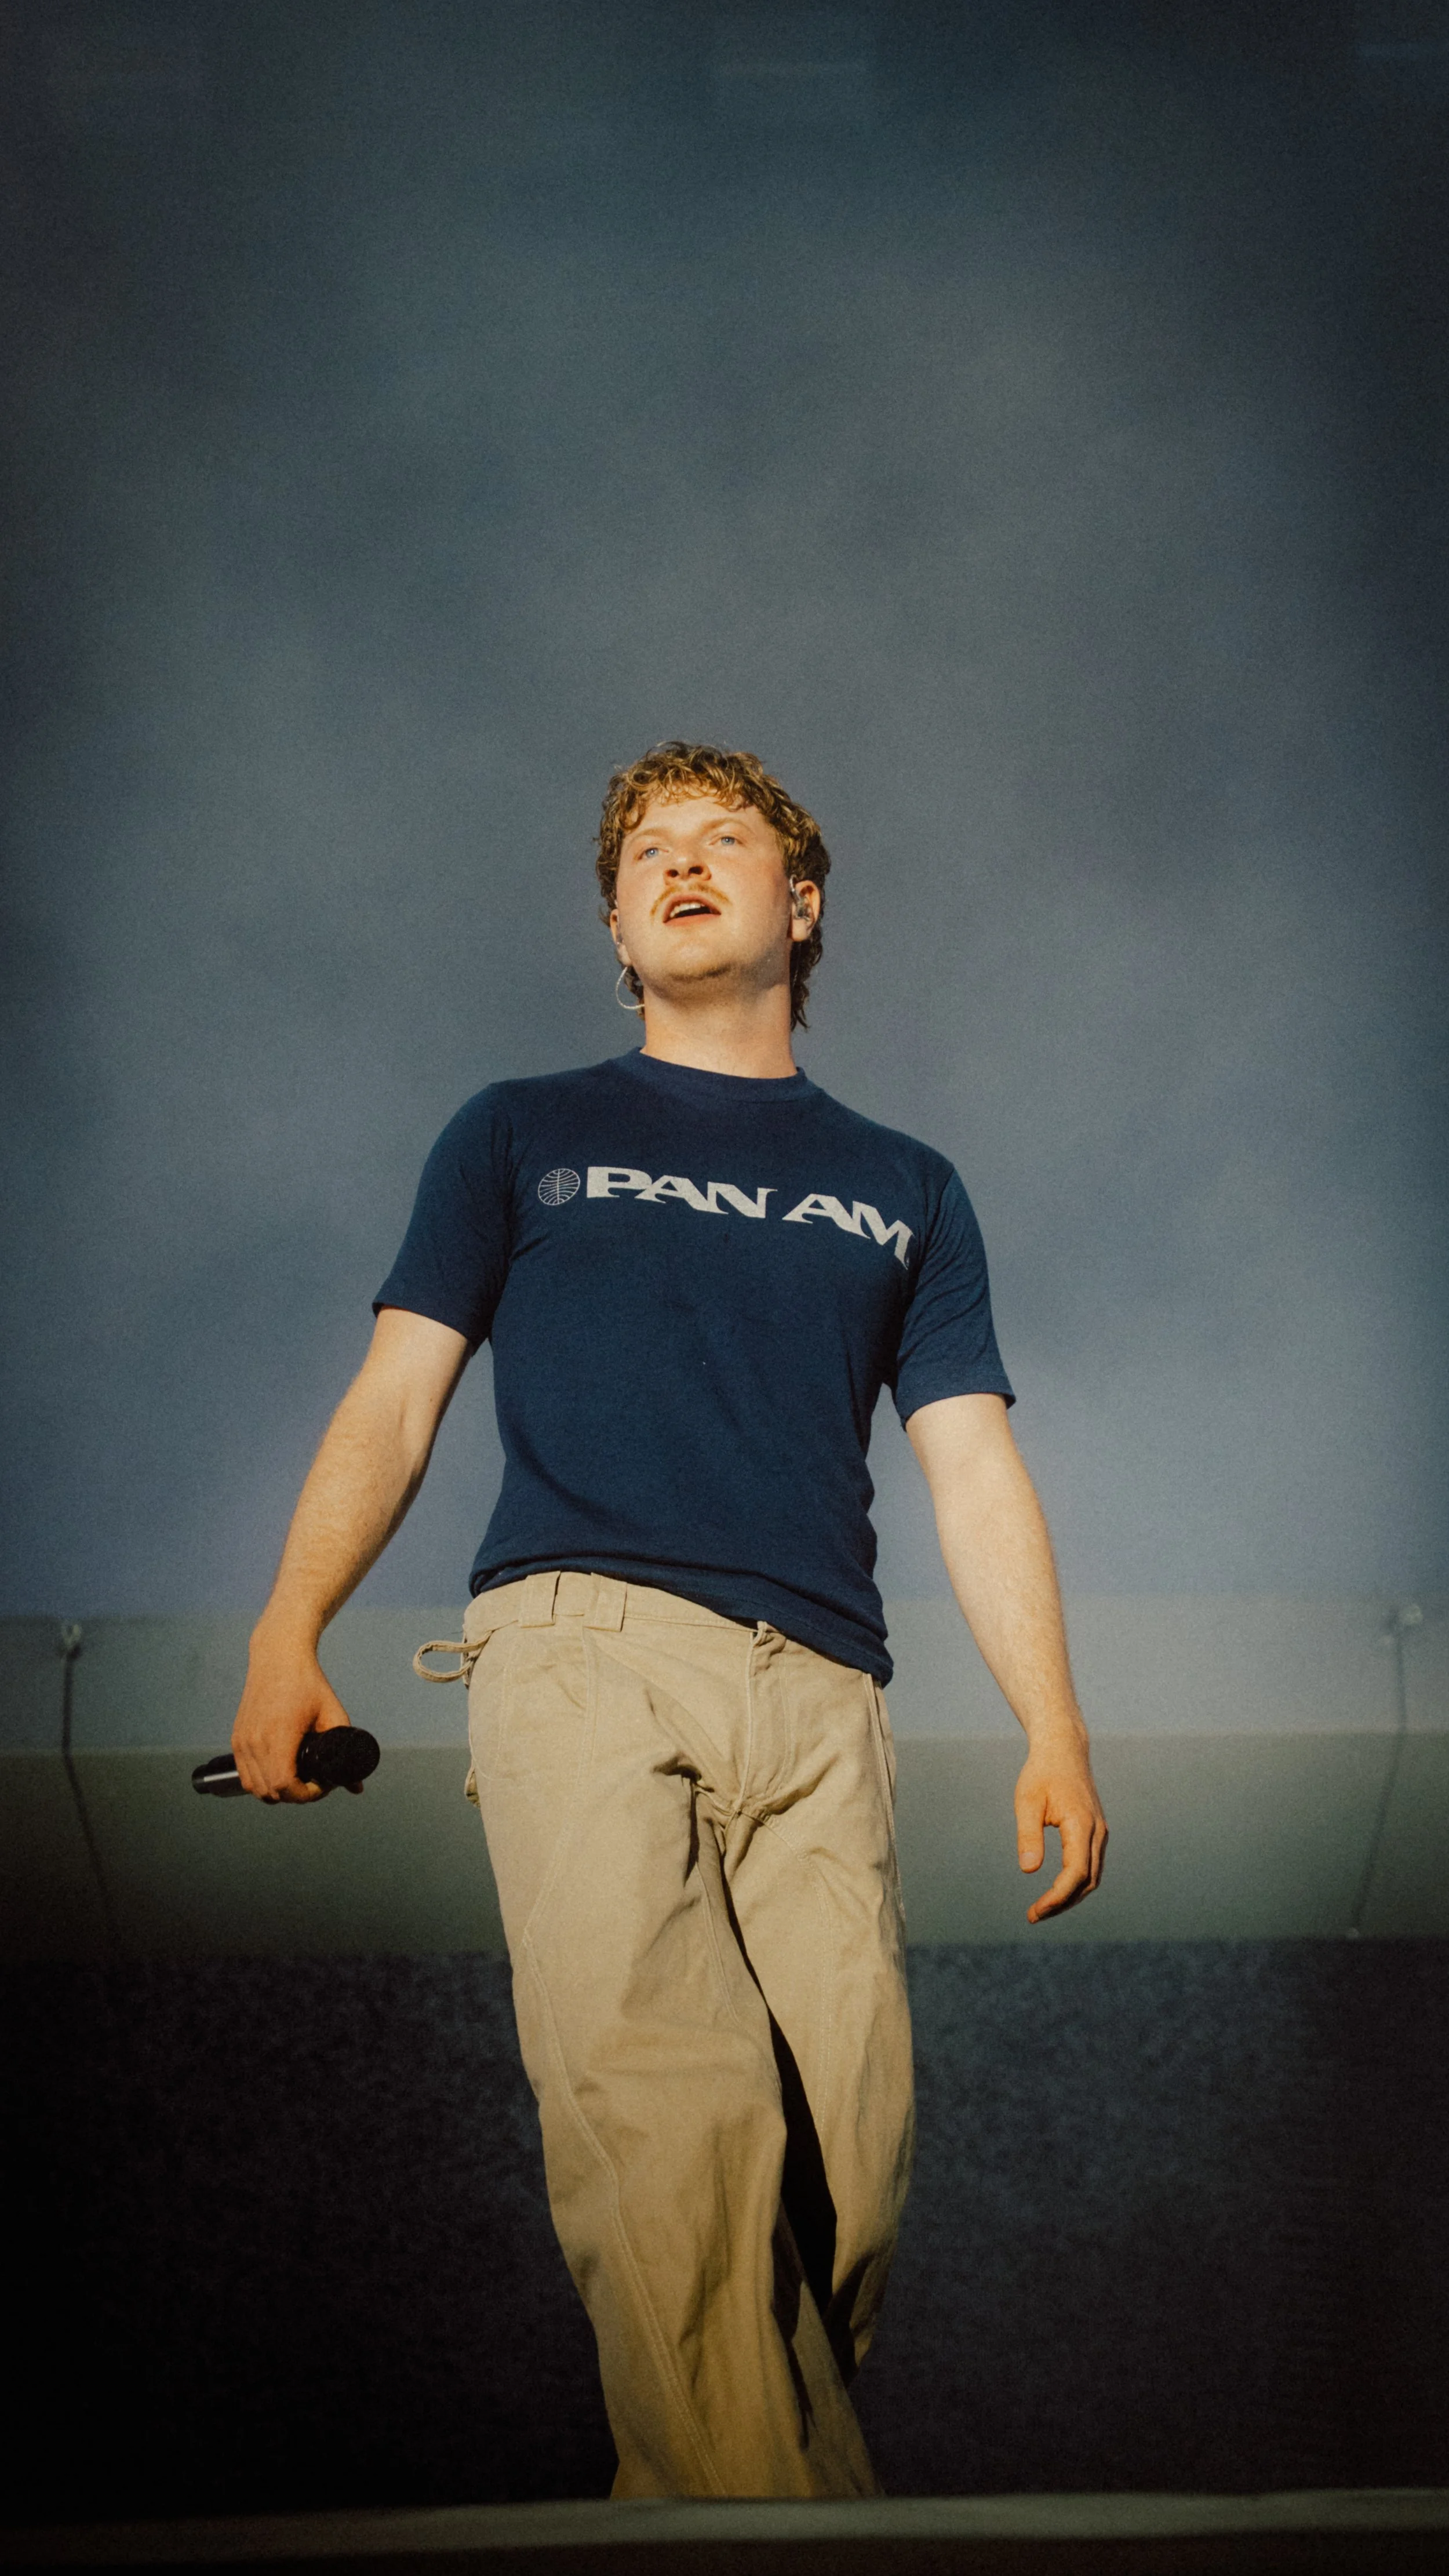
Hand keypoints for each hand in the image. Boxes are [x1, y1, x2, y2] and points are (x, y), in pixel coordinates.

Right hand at [232, 1628, 356, 1803]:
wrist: (278, 1656)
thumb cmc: (308, 1683)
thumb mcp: (332, 1713)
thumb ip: (345, 1749)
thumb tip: (357, 1787)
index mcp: (278, 1736)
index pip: (284, 1785)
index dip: (306, 1795)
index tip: (322, 1785)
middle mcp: (254, 1742)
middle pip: (270, 1793)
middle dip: (295, 1795)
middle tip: (315, 1782)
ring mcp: (242, 1741)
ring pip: (254, 1788)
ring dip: (277, 1791)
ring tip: (299, 1777)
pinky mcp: (237, 1738)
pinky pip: (245, 1774)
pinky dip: (262, 1780)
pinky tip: (280, 1771)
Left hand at [1015, 1735, 1107, 1922]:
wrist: (1063, 1750)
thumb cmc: (1041, 1773)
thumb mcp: (1027, 1801)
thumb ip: (1028, 1835)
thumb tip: (1028, 1870)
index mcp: (1081, 1824)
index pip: (1076, 1873)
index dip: (1057, 1897)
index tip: (1035, 1911)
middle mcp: (1097, 1831)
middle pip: (1087, 1881)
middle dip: (1062, 1903)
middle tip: (1034, 1915)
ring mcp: (1099, 1832)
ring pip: (1092, 1876)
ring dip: (1070, 1896)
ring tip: (1042, 1908)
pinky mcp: (1096, 1831)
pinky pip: (1091, 1865)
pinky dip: (1076, 1883)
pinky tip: (1056, 1890)